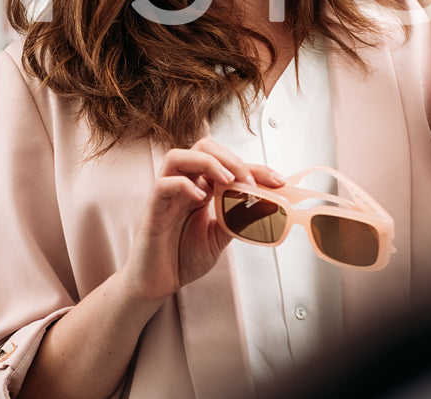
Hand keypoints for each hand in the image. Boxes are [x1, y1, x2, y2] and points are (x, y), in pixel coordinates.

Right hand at [119, 138, 285, 302]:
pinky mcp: (152, 209)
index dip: (255, 167)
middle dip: (231, 158)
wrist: (157, 283)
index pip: (227, 163)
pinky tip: (201, 198)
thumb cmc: (182, 257)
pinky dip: (183, 186)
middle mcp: (183, 185)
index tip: (278, 181)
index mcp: (200, 188)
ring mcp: (166, 195)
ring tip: (228, 180)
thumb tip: (266, 207)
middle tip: (251, 181)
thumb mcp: (219, 237)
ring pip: (178, 156)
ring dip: (207, 163)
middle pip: (202, 148)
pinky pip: (163, 185)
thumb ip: (237, 219)